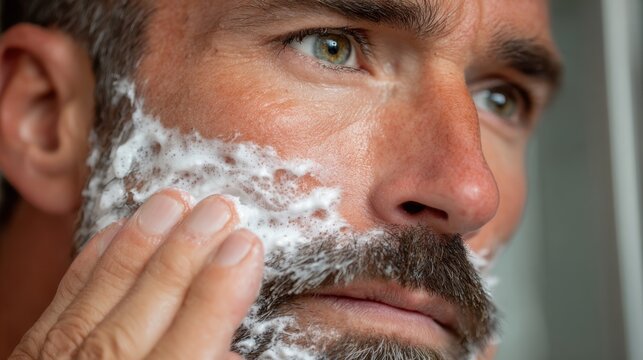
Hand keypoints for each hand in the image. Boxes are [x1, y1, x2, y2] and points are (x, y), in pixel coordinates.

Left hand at [10, 189, 263, 359]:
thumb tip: (230, 353)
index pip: (194, 337)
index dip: (222, 287)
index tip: (247, 245)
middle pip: (151, 301)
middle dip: (190, 249)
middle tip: (220, 208)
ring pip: (105, 289)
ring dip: (144, 240)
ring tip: (174, 201)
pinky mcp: (32, 354)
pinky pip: (65, 297)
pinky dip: (92, 261)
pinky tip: (116, 231)